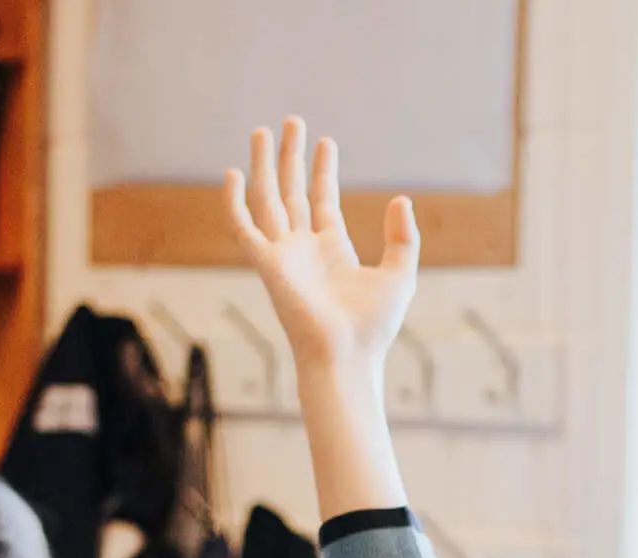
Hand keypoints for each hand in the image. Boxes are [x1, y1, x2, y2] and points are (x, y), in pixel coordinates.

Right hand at [227, 118, 416, 375]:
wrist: (348, 355)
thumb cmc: (373, 326)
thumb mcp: (399, 274)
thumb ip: (402, 237)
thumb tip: (401, 199)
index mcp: (332, 249)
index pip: (322, 199)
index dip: (323, 170)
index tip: (326, 141)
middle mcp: (303, 247)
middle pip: (292, 191)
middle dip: (291, 157)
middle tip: (293, 121)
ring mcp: (282, 254)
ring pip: (267, 198)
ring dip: (264, 165)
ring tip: (264, 131)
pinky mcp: (266, 264)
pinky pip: (243, 227)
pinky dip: (234, 201)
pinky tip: (235, 173)